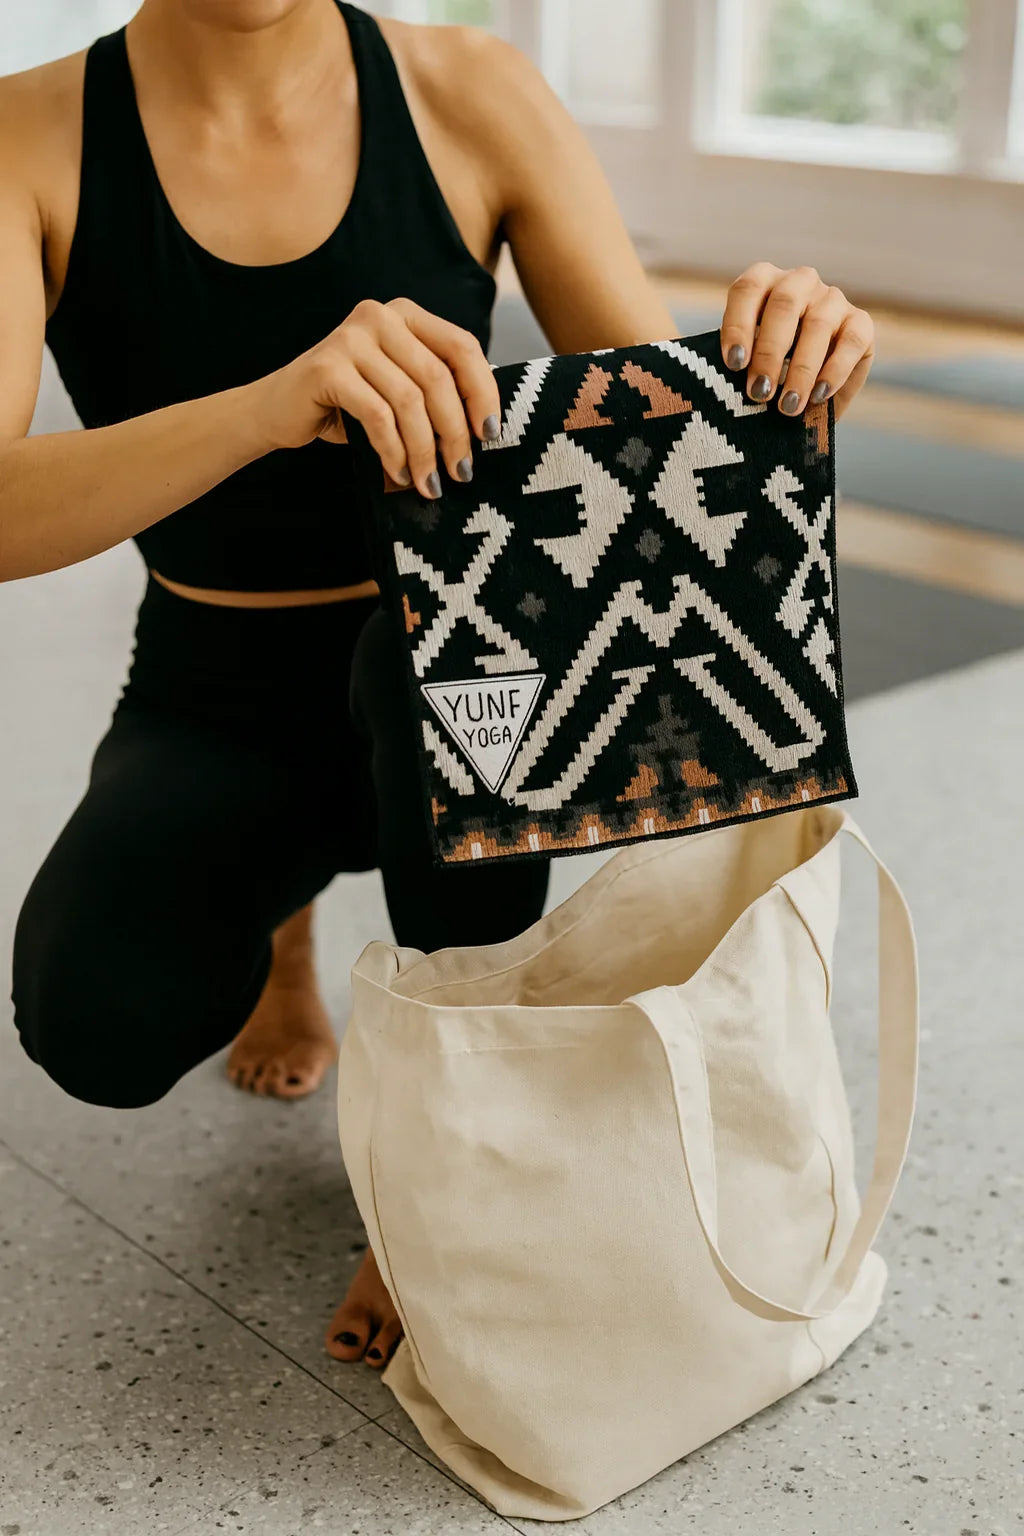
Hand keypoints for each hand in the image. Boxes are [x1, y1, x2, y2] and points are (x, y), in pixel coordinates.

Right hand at [246, 297, 501, 497]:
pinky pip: (378, 416)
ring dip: (424, 451)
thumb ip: (435, 392)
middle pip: (438, 378)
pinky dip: (393, 451)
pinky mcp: (328, 367)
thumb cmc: (348, 406)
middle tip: (461, 472)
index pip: (462, 347)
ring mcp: (351, 338)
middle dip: (455, 433)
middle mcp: (380, 317)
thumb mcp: (399, 390)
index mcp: (406, 315)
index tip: (490, 435)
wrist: (278, 410)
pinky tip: (397, 474)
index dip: (483, 392)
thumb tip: (486, 426)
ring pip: (410, 401)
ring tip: (429, 484)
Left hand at [719, 263, 874, 422]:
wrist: (803, 397)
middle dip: (769, 352)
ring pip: (818, 324)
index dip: (738, 324)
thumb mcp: (741, 367)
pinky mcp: (860, 324)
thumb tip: (706, 384)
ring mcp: (832, 300)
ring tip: (786, 407)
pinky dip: (834, 370)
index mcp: (763, 282)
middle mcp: (799, 282)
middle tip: (759, 392)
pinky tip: (818, 396)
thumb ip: (731, 364)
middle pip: (783, 305)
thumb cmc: (762, 377)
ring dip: (800, 370)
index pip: (747, 290)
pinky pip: (851, 341)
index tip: (733, 365)